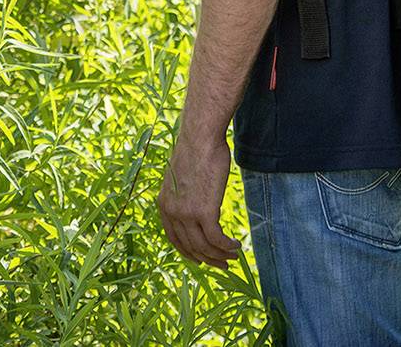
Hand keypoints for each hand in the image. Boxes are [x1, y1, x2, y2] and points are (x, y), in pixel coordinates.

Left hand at [157, 126, 240, 267]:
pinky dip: (227, 246)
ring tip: (234, 255)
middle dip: (208, 259)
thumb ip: (184, 195)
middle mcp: (171, 212)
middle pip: (190, 247)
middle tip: (223, 263)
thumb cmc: (196, 151)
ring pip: (204, 247)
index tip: (202, 259)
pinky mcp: (204, 212)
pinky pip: (216, 239)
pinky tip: (236, 245)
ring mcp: (186, 214)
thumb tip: (195, 206)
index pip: (174, 239)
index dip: (189, 252)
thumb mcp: (183, 177)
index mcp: (163, 204)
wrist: (200, 137)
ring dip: (221, 255)